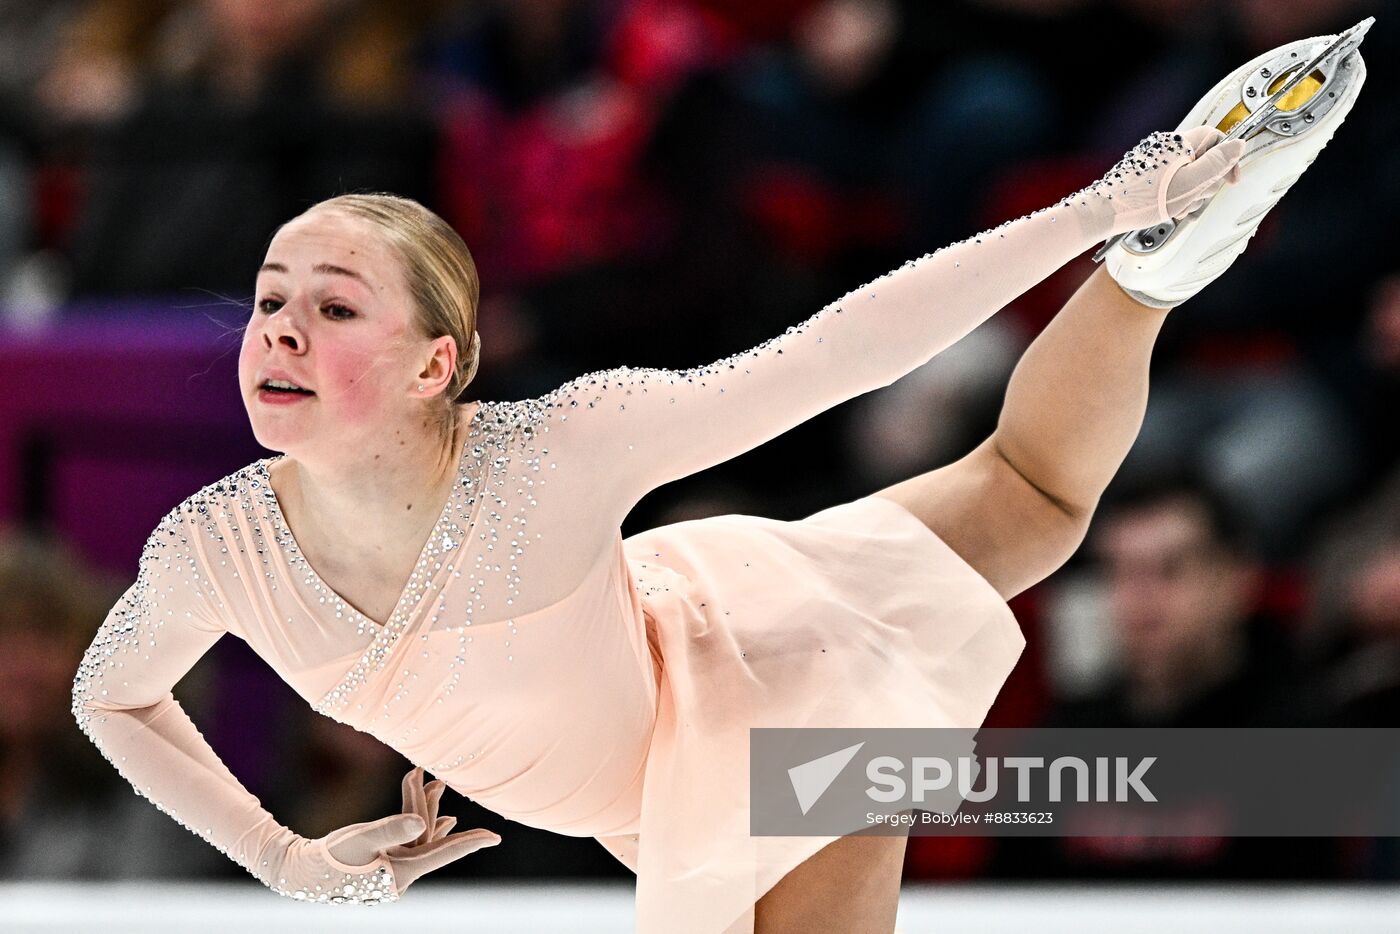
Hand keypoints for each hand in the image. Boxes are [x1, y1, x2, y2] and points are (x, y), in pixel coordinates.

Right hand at [317, 766, 500, 896]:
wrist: (295, 872)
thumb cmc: (325, 859)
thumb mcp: (357, 840)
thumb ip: (390, 829)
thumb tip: (420, 822)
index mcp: (400, 874)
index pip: (442, 854)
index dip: (470, 843)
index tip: (495, 836)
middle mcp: (402, 876)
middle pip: (427, 837)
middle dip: (431, 806)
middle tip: (438, 778)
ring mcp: (393, 871)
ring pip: (418, 836)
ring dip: (424, 809)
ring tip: (438, 786)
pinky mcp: (384, 864)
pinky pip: (410, 842)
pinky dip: (420, 824)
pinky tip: (441, 818)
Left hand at [1089, 126, 1245, 236]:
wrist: (1106, 212)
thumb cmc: (1143, 200)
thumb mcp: (1191, 183)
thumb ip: (1217, 163)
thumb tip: (1240, 144)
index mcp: (1180, 143)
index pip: (1217, 138)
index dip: (1228, 159)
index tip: (1230, 180)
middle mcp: (1166, 146)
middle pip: (1204, 159)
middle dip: (1206, 183)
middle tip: (1195, 197)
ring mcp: (1154, 159)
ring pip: (1188, 174)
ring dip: (1190, 194)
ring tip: (1179, 207)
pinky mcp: (1145, 173)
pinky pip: (1172, 182)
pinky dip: (1175, 196)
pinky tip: (1169, 210)